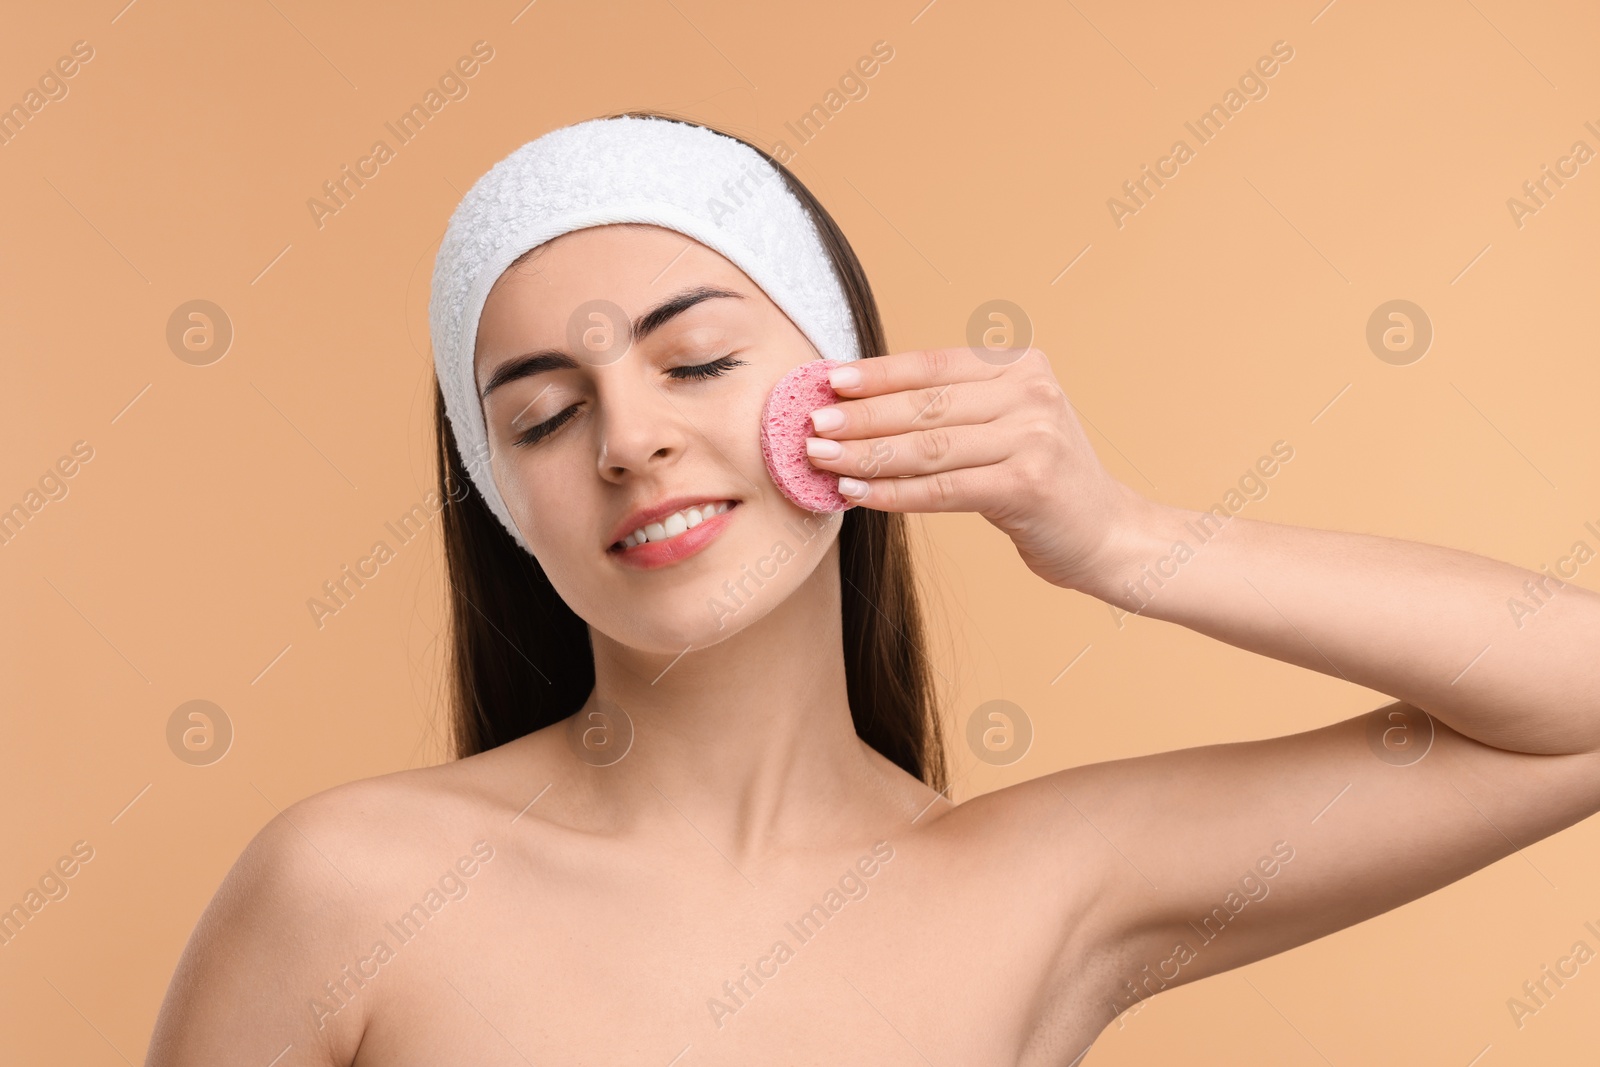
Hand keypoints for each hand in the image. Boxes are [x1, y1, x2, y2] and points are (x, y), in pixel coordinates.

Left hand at [804, 347, 1143, 591]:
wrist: (1108, 533)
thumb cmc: (1039, 480)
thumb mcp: (1006, 425)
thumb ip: (951, 409)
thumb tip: (856, 405)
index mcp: (1022, 364)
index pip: (933, 364)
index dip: (877, 374)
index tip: (827, 381)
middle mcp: (1032, 393)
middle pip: (926, 405)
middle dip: (861, 416)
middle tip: (811, 425)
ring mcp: (1034, 437)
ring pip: (929, 447)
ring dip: (867, 456)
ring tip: (821, 460)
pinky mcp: (1029, 484)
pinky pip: (943, 489)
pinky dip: (895, 493)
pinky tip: (858, 495)